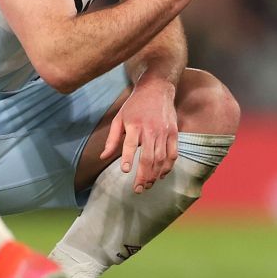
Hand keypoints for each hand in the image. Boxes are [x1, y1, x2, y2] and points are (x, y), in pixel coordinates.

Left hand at [101, 76, 177, 191]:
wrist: (157, 88)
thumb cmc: (135, 105)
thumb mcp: (119, 118)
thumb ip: (112, 139)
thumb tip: (103, 157)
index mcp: (134, 125)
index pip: (130, 144)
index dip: (128, 157)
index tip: (125, 171)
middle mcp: (150, 129)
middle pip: (148, 156)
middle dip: (143, 175)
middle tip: (138, 189)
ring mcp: (164, 132)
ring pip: (161, 158)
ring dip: (155, 174)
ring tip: (148, 185)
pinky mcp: (174, 133)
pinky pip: (173, 154)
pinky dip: (168, 166)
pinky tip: (162, 175)